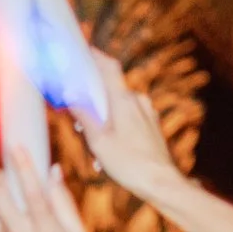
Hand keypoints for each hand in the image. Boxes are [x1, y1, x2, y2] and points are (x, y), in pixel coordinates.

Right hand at [72, 50, 178, 199]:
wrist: (161, 183)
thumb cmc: (130, 164)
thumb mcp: (99, 142)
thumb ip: (84, 117)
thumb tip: (70, 97)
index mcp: (123, 100)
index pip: (108, 67)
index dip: (95, 55)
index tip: (83, 49)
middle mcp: (137, 101)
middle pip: (110, 89)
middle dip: (92, 98)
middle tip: (77, 115)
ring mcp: (147, 112)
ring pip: (118, 106)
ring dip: (103, 118)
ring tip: (94, 143)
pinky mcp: (151, 125)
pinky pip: (129, 118)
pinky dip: (115, 126)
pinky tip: (109, 149)